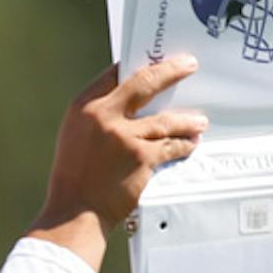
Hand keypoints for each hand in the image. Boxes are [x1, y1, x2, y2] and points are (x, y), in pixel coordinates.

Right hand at [29, 57, 207, 269]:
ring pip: (166, 119)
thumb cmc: (73, 178)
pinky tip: (191, 143)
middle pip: (144, 82)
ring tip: (199, 121)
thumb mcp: (75, 137)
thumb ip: (98, 118)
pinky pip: (171, 145)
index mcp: (83, 107)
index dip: (136, 65)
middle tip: (188, 65)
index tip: (154, 61)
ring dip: (186, 119)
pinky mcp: (142, 157)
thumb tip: (129, 106)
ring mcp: (124, 136)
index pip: (113, 74)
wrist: (75, 211)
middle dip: (171, 71)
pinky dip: (184, 144)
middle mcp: (103, 116)